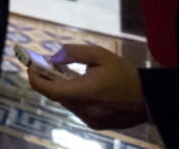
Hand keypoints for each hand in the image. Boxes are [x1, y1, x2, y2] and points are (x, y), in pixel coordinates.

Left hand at [27, 43, 147, 130]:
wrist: (148, 98)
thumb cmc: (123, 73)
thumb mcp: (99, 55)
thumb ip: (74, 53)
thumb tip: (53, 57)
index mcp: (85, 93)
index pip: (50, 91)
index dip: (35, 79)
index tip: (30, 67)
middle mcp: (85, 110)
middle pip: (56, 96)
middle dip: (48, 80)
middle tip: (46, 66)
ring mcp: (90, 120)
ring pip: (66, 103)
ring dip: (61, 89)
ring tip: (64, 74)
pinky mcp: (95, 125)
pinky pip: (76, 109)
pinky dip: (73, 98)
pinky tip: (79, 87)